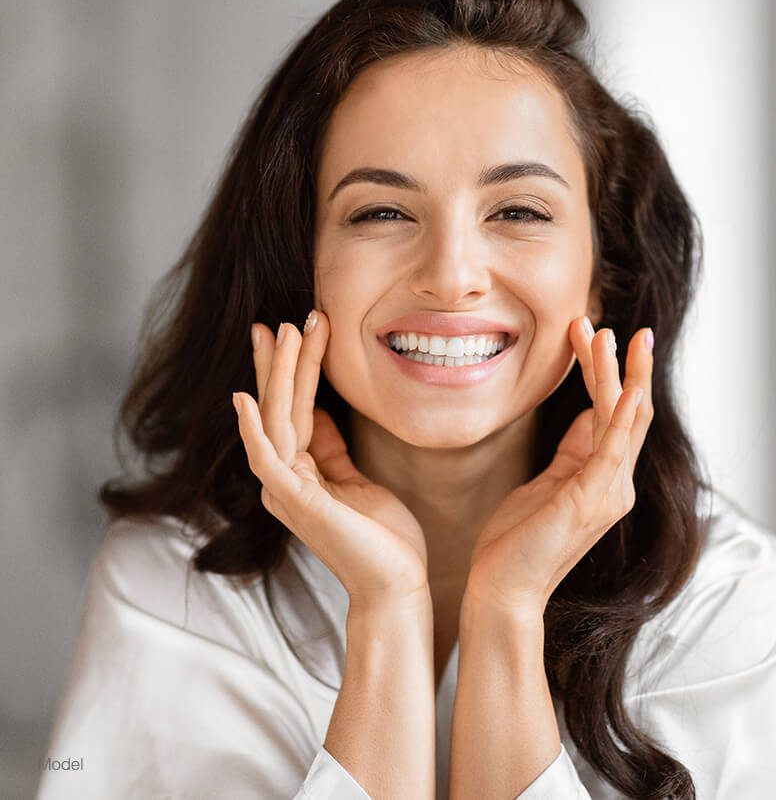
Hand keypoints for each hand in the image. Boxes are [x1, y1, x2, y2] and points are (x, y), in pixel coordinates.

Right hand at [232, 312, 429, 609]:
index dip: (289, 371)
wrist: (397, 586)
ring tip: (283, 333)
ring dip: (278, 376)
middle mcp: (284, 480)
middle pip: (278, 409)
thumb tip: (320, 413)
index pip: (291, 411)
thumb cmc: (383, 538)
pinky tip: (246, 398)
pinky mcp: (297, 504)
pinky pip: (269, 459)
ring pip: (275, 422)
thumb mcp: (357, 479)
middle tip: (279, 320)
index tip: (293, 330)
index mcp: (299, 474)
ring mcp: (287, 492)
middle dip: (279, 363)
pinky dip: (255, 429)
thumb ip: (332, 449)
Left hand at [463, 320, 653, 618]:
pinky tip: (626, 382)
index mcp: (603, 479)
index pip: (610, 414)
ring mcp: (610, 492)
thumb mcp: (548, 483)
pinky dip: (622, 411)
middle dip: (617, 364)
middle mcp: (616, 484)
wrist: (503, 590)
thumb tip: (589, 415)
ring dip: (618, 374)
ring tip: (609, 333)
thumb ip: (573, 451)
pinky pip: (614, 445)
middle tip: (605, 323)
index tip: (586, 334)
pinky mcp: (593, 497)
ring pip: (624, 418)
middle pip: (627, 410)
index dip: (601, 372)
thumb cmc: (516, 540)